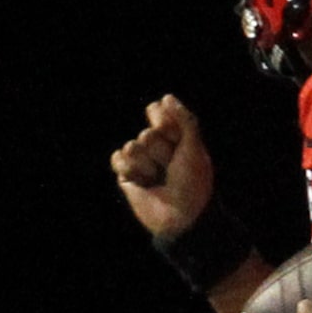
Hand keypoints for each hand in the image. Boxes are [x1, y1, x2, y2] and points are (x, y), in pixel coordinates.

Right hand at [110, 95, 215, 238]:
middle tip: (172, 169)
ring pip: (132, 146)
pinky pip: (118, 158)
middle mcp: (158, 148)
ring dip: (147, 164)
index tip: (177, 141)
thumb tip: (166, 97)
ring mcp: (142, 161)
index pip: (158, 112)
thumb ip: (184, 120)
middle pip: (147, 132)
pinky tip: (143, 182)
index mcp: (177, 138)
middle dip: (160, 151)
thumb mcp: (194, 148)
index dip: (165, 124)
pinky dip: (130, 169)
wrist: (180, 215)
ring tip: (158, 179)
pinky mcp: (127, 174)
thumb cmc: (193, 183)